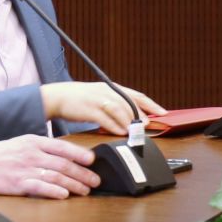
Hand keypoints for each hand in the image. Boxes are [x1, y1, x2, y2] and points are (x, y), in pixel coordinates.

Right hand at [0, 134, 100, 197]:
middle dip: (83, 174)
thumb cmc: (3, 154)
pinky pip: (40, 187)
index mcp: (35, 142)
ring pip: (56, 176)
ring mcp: (25, 169)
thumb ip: (44, 147)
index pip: (63, 147)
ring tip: (85, 191)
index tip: (93, 160)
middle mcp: (32, 154)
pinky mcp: (18, 184)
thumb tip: (68, 155)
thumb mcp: (24, 143)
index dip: (80, 154)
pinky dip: (54, 191)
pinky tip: (64, 195)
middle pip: (64, 164)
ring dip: (73, 184)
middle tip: (95, 181)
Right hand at [42, 81, 166, 134]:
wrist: (57, 96)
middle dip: (140, 115)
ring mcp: (98, 99)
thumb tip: (134, 117)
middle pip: (130, 103)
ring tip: (134, 131)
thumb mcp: (101, 97)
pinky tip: (119, 132)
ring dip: (129, 122)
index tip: (163, 112)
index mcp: (112, 88)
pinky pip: (104, 118)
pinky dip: (114, 126)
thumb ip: (116, 105)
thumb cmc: (80, 99)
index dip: (151, 104)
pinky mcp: (88, 109)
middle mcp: (107, 92)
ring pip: (119, 110)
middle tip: (147, 125)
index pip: (136, 95)